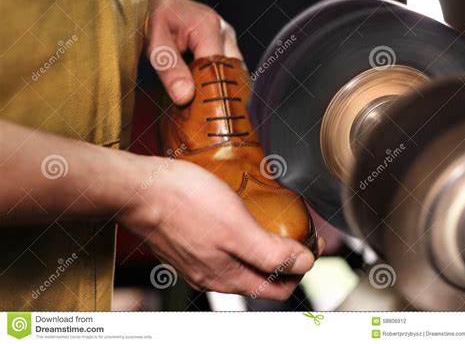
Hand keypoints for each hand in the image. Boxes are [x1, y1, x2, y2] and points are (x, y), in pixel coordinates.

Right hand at [119, 158, 317, 299]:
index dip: (300, 269)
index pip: (277, 288)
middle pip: (261, 277)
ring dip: (262, 250)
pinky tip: (242, 220)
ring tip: (272, 225)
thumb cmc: (184, 202)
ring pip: (242, 264)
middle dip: (284, 260)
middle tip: (296, 233)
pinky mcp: (189, 244)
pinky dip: (241, 241)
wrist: (139, 190)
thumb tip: (302, 264)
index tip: (310, 245)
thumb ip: (270, 253)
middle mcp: (213, 275)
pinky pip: (223, 251)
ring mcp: (199, 261)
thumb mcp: (236, 228)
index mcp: (228, 277)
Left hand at [146, 0, 242, 104]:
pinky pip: (232, 69)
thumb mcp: (154, 44)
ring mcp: (229, 38)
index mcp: (208, 28)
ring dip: (224, 89)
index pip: (218, 70)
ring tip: (208, 106)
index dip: (209, 92)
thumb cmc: (154, 19)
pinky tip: (210, 94)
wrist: (159, 4)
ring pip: (236, 73)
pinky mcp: (227, 45)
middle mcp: (224, 32)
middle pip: (232, 73)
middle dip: (220, 94)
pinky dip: (222, 83)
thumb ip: (169, 70)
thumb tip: (185, 97)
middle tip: (205, 114)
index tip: (198, 110)